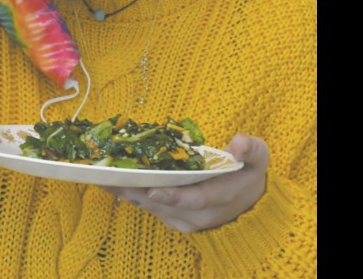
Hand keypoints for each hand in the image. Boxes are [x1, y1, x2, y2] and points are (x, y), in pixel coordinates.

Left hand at [103, 134, 268, 233]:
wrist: (250, 205)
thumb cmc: (250, 174)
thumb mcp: (259, 157)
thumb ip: (250, 149)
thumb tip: (238, 142)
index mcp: (221, 196)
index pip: (195, 199)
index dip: (174, 196)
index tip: (153, 189)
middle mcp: (200, 214)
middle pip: (164, 205)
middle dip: (137, 191)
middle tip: (110, 177)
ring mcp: (186, 220)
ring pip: (154, 208)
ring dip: (129, 194)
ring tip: (103, 178)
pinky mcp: (175, 220)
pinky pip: (152, 210)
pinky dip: (134, 197)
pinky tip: (114, 183)